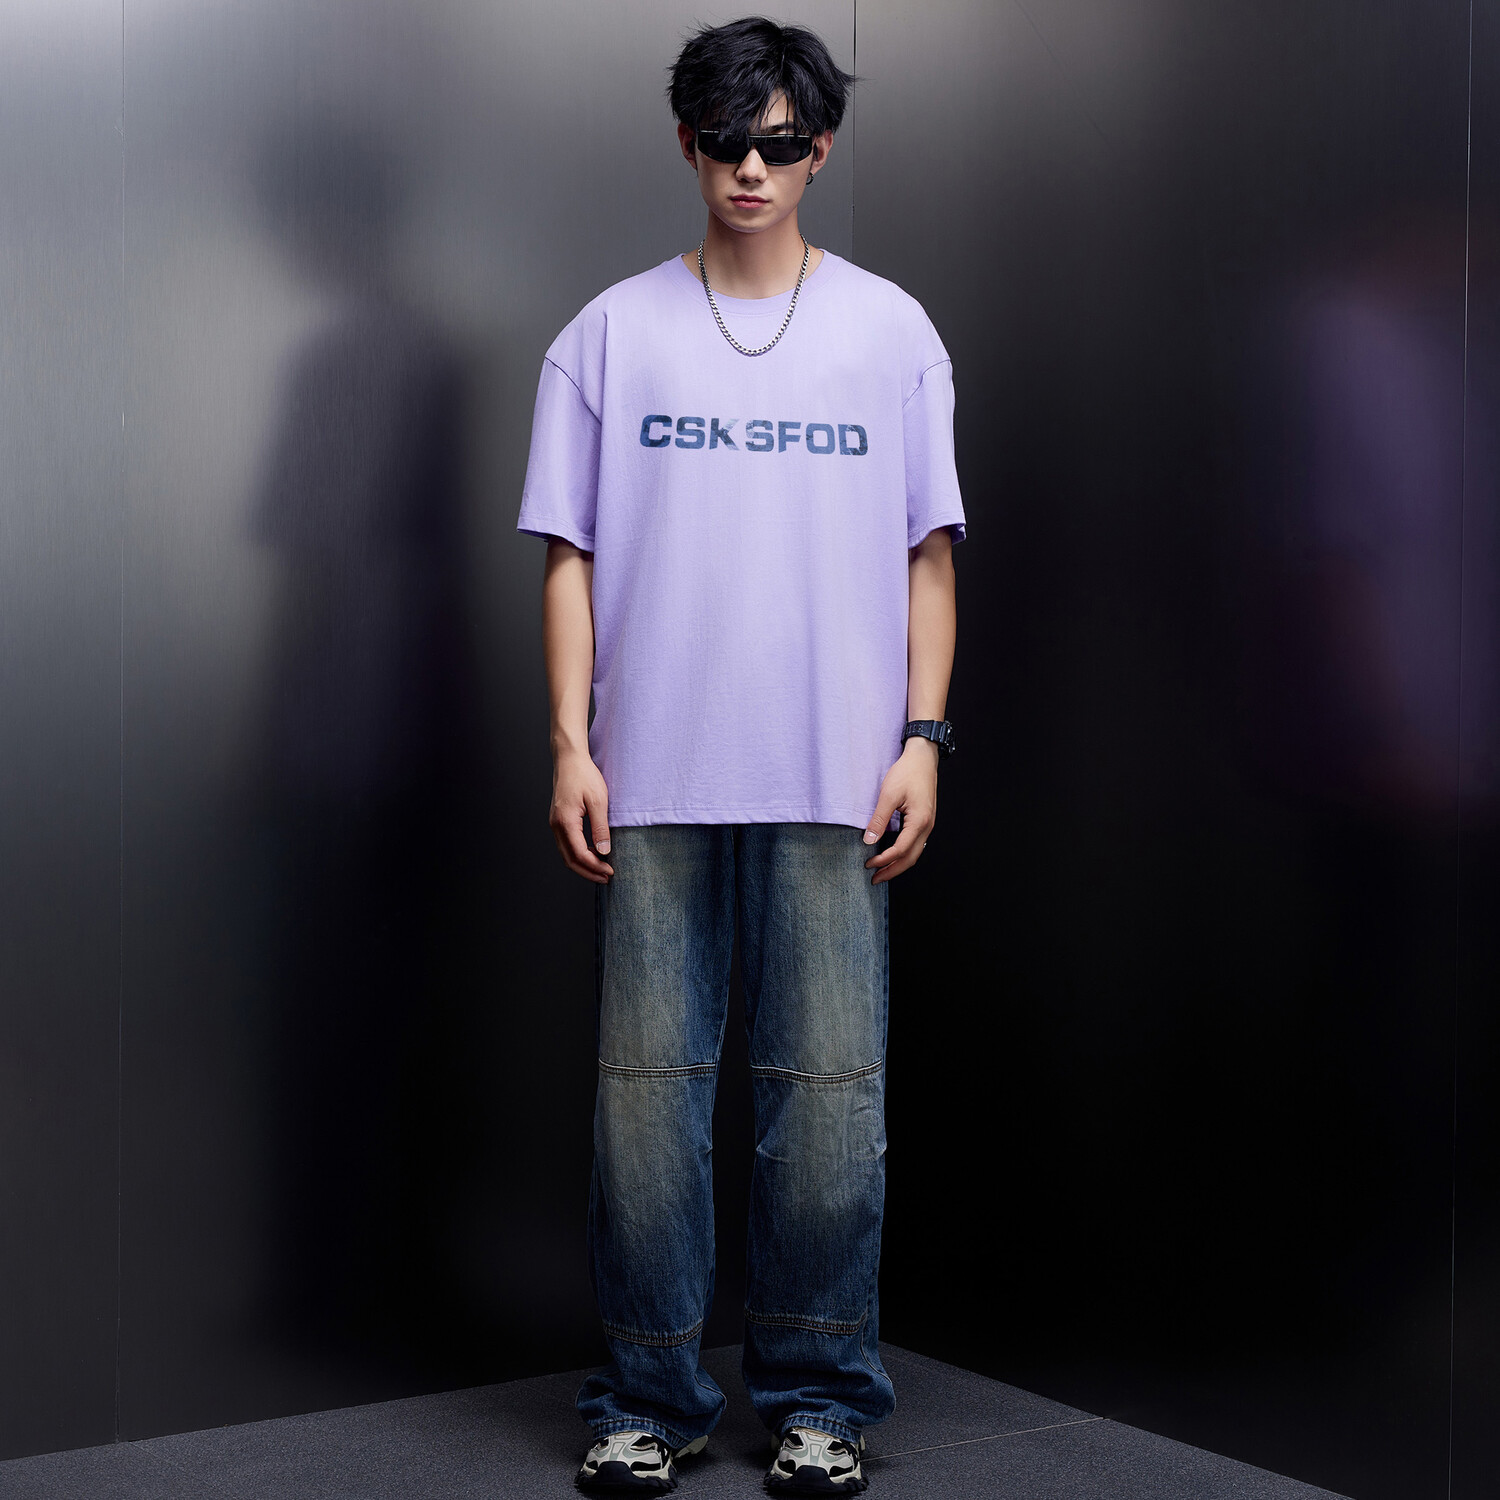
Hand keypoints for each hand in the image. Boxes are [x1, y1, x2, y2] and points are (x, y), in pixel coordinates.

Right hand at [550, 746, 613, 882]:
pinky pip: (566, 845)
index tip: (610, 871)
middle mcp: (556, 826)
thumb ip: (600, 827)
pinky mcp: (558, 821)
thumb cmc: (584, 775)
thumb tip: (604, 851)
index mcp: (565, 822)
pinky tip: (593, 854)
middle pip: (569, 860)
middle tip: (606, 878)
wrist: (569, 759)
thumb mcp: (599, 800)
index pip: (579, 855)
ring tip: (601, 870)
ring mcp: (555, 824)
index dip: (595, 867)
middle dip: (588, 872)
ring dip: (583, 865)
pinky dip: (578, 855)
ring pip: (566, 854)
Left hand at [862, 737, 938, 883]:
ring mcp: (928, 824)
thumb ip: (879, 819)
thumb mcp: (889, 794)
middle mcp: (927, 826)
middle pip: (911, 858)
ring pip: (915, 853)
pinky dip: (903, 854)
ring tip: (881, 871)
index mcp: (920, 821)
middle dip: (892, 870)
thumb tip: (868, 840)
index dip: (884, 860)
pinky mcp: (924, 821)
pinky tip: (891, 855)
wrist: (923, 758)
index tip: (868, 864)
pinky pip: (915, 844)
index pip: (901, 850)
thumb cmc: (907, 772)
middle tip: (874, 879)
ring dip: (898, 864)